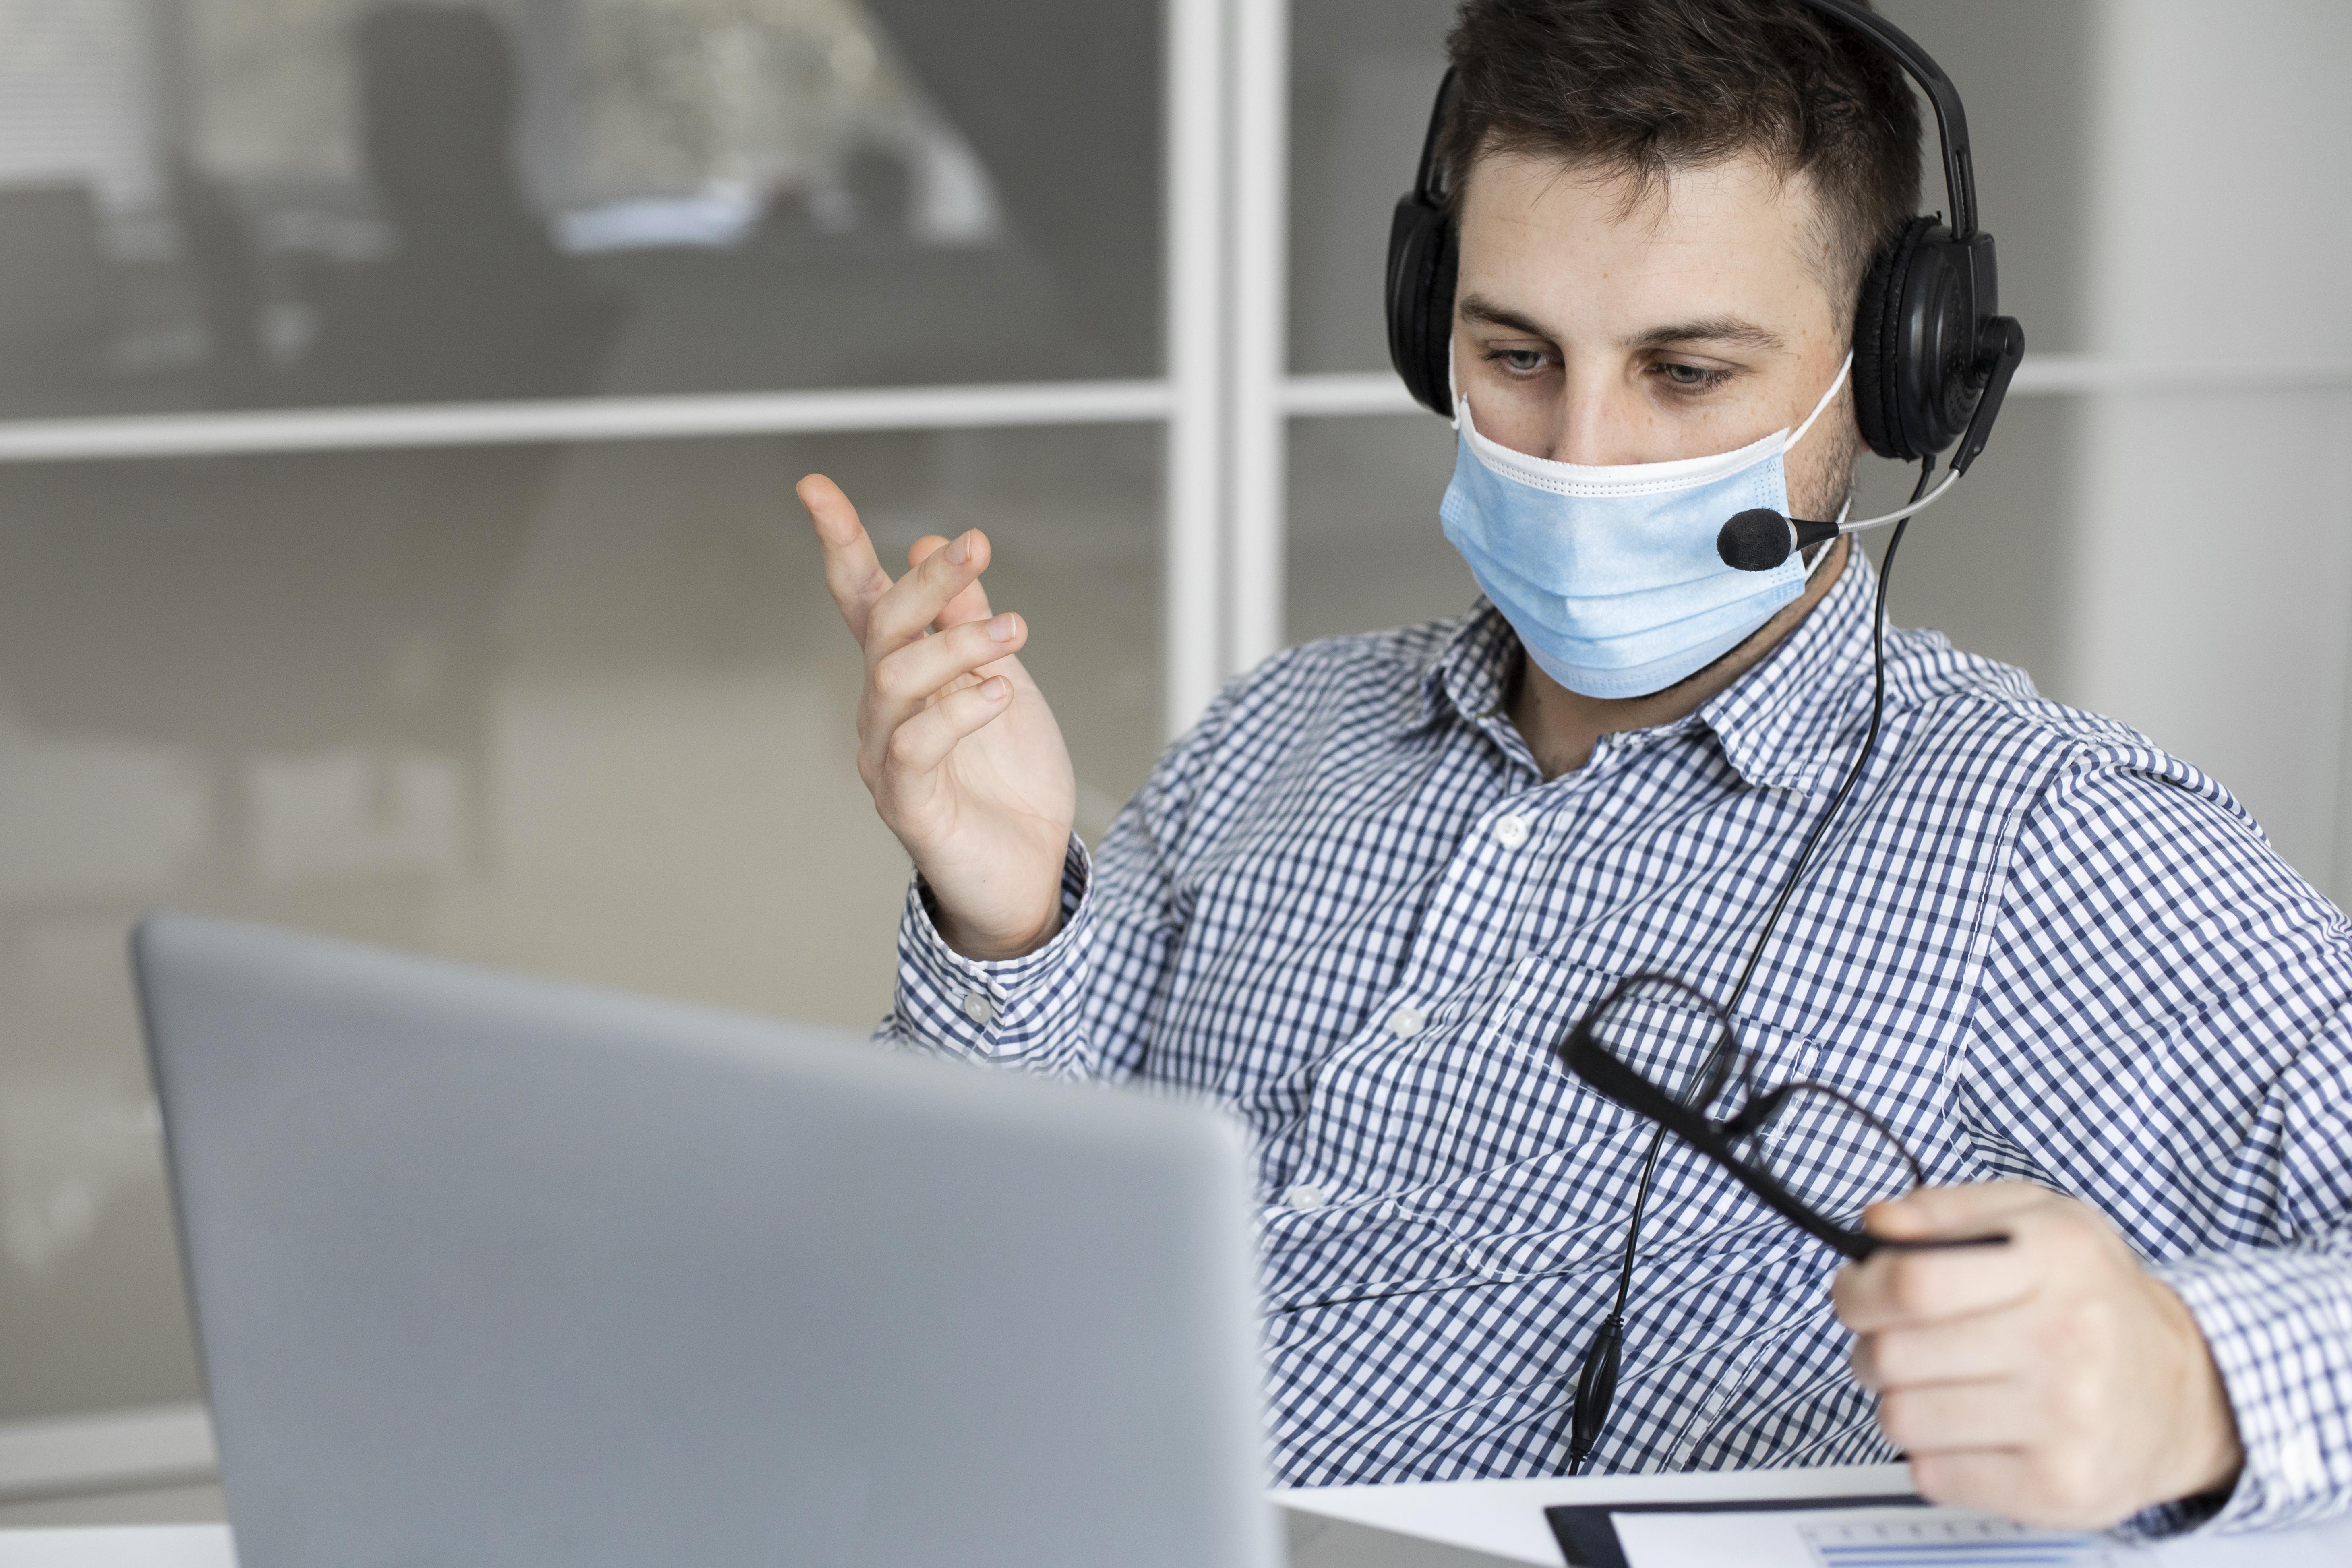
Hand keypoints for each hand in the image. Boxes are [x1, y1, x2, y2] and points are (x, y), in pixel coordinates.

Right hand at [799, 473, 1075, 959]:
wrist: (1031, 873)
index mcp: (904, 678)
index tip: (815, 487)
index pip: (861, 601)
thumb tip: (938, 550)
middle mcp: (882, 713)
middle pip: (882, 628)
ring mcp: (887, 758)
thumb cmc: (1010, 783)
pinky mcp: (907, 805)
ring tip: (1015, 631)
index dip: (839, 543)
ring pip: (896, 679)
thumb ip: (970, 625)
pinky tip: (998, 694)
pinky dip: (956, 711)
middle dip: (926, 581)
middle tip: (976, 546)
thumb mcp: (1002, 683)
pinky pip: (914, 747)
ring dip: (956, 644)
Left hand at [1832, 1181, 2243, 1529]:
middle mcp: (2067, 1338)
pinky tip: (1972, 1430)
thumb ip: (1944, 1209)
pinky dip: (1933, 1454)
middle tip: (1900, 1345)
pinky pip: (1933, 1474)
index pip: (1911, 1282)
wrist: (2183, 1393)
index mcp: (2055, 1258)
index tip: (1859, 1294)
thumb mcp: (2033, 1218)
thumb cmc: (2091, 1299)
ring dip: (1900, 1402)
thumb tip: (1877, 1225)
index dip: (1860, 1290)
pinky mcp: (2059, 1487)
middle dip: (1873, 1348)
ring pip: (1902, 1418)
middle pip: (1893, 1354)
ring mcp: (2067, 1420)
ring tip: (1938, 1386)